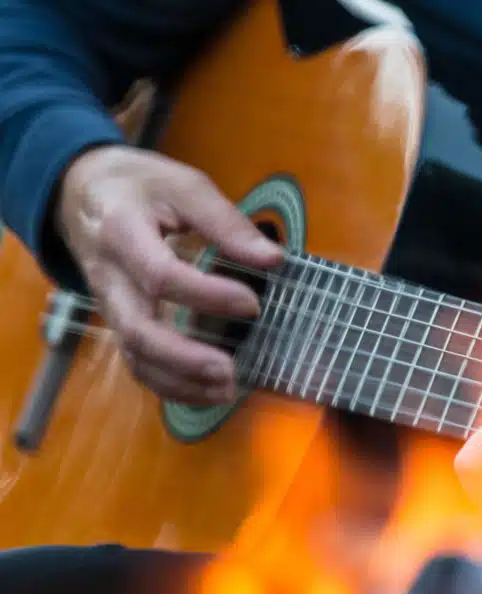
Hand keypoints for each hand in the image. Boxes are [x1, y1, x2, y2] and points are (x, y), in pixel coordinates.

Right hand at [57, 145, 283, 403]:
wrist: (81, 191)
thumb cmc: (138, 186)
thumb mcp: (182, 185)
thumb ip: (225, 221)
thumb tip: (273, 259)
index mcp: (122, 232)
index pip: (160, 275)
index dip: (206, 295)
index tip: (252, 303)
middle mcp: (109, 277)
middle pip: (136, 329)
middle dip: (184, 357)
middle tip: (230, 370)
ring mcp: (110, 305)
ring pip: (134, 355)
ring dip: (179, 381)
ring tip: (226, 391)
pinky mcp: (119, 321)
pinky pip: (137, 362)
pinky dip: (171, 385)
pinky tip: (208, 392)